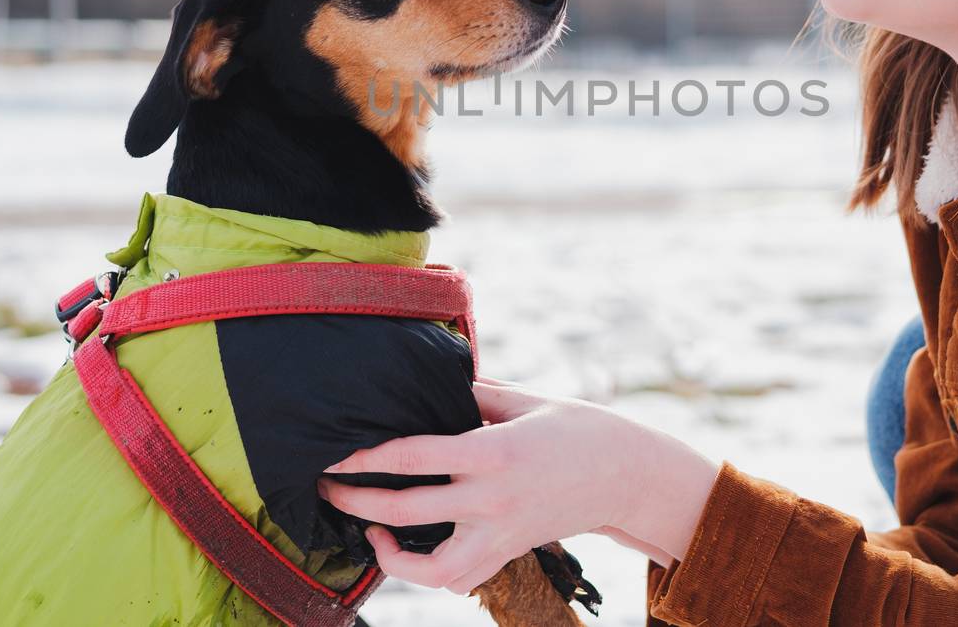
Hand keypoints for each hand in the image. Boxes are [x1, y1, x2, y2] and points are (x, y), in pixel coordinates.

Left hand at [317, 375, 719, 594]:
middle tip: (328, 486)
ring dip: (390, 554)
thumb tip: (437, 379)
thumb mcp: (530, 399)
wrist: (628, 476)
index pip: (414, 457)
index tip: (336, 454)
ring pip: (431, 568)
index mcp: (494, 451)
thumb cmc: (580, 428)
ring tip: (369, 528)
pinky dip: (429, 574)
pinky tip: (412, 549)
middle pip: (408, 510)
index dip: (367, 456)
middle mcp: (493, 498)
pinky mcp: (509, 552)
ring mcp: (501, 533)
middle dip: (357, 500)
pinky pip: (459, 579)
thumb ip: (478, 393)